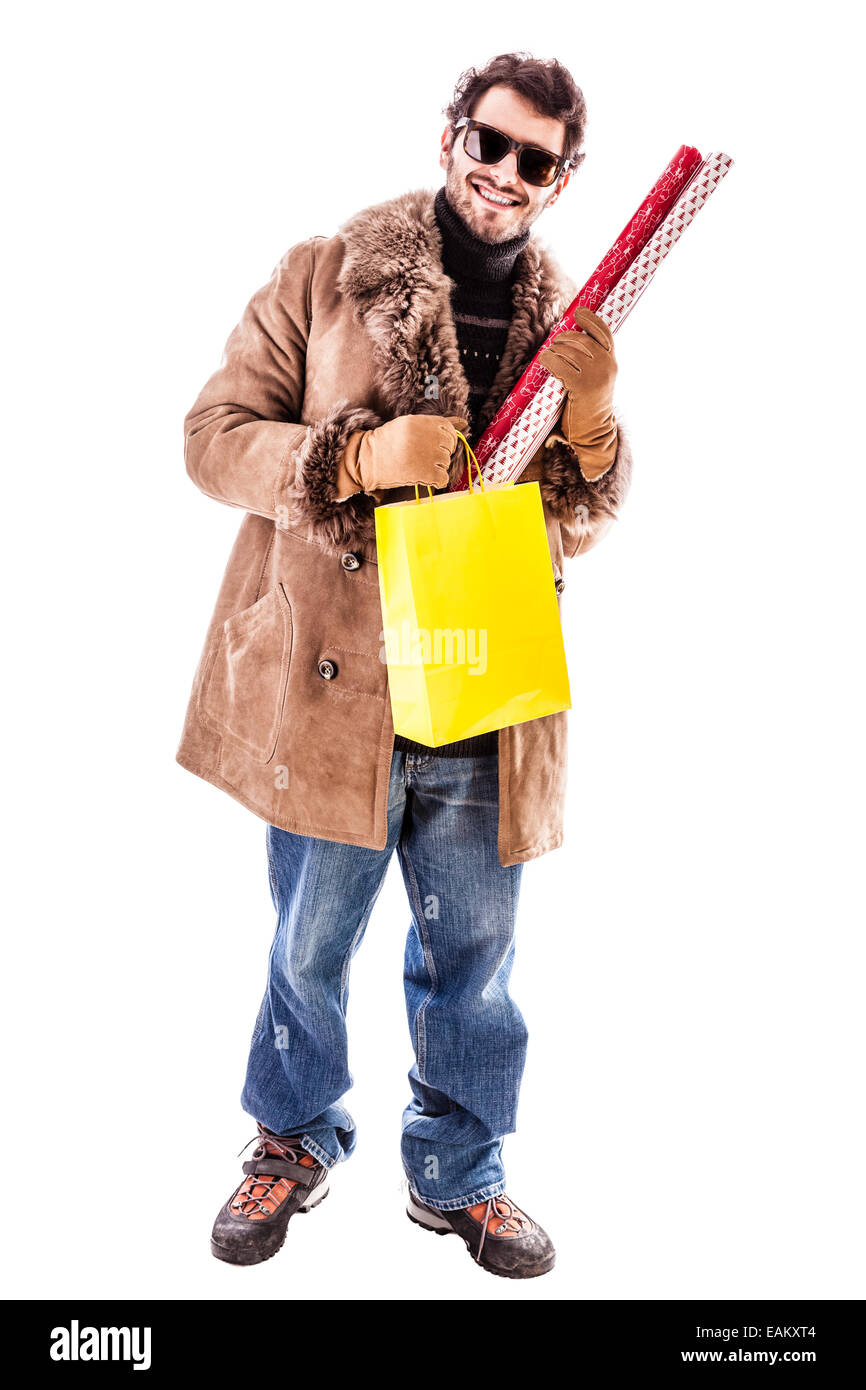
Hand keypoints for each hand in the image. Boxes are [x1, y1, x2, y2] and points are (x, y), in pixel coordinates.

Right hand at [340, 414, 467, 494]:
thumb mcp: (411, 425)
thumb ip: (438, 424)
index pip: (449, 430)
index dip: (444, 439)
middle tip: (422, 457)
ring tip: (418, 466)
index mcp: (421, 422)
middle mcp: (425, 437)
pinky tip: (424, 478)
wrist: (367, 460)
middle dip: (440, 453)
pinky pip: (443, 479)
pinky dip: (436, 481)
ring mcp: (425, 456)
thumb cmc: (389, 441)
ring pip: (446, 463)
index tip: (433, 445)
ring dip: (436, 467)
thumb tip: (464, 423)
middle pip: (449, 447)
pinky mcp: (424, 474)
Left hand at [538, 307, 617, 479]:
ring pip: (568, 351)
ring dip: (554, 349)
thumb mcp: (597, 377)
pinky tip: (543, 360)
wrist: (593, 431)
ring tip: (548, 354)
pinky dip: (548, 359)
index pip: (603, 332)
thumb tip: (570, 336)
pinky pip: (560, 364)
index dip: (590, 319)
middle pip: (581, 339)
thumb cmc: (589, 403)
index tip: (578, 311)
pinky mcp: (581, 386)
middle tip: (554, 343)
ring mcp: (595, 375)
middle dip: (564, 338)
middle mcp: (607, 365)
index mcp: (611, 360)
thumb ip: (591, 359)